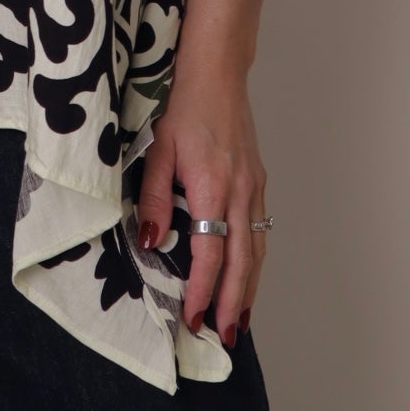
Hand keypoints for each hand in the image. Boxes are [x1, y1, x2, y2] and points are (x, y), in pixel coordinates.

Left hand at [134, 61, 266, 347]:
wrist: (217, 72)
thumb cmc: (183, 105)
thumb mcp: (157, 148)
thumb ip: (154, 196)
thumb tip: (149, 240)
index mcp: (213, 186)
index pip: (209, 254)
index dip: (201, 291)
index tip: (192, 320)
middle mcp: (240, 191)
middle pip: (242, 262)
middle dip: (232, 304)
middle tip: (225, 338)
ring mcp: (254, 186)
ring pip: (257, 249)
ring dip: (249, 288)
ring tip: (239, 321)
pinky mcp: (257, 181)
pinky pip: (259, 231)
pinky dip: (255, 261)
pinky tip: (248, 276)